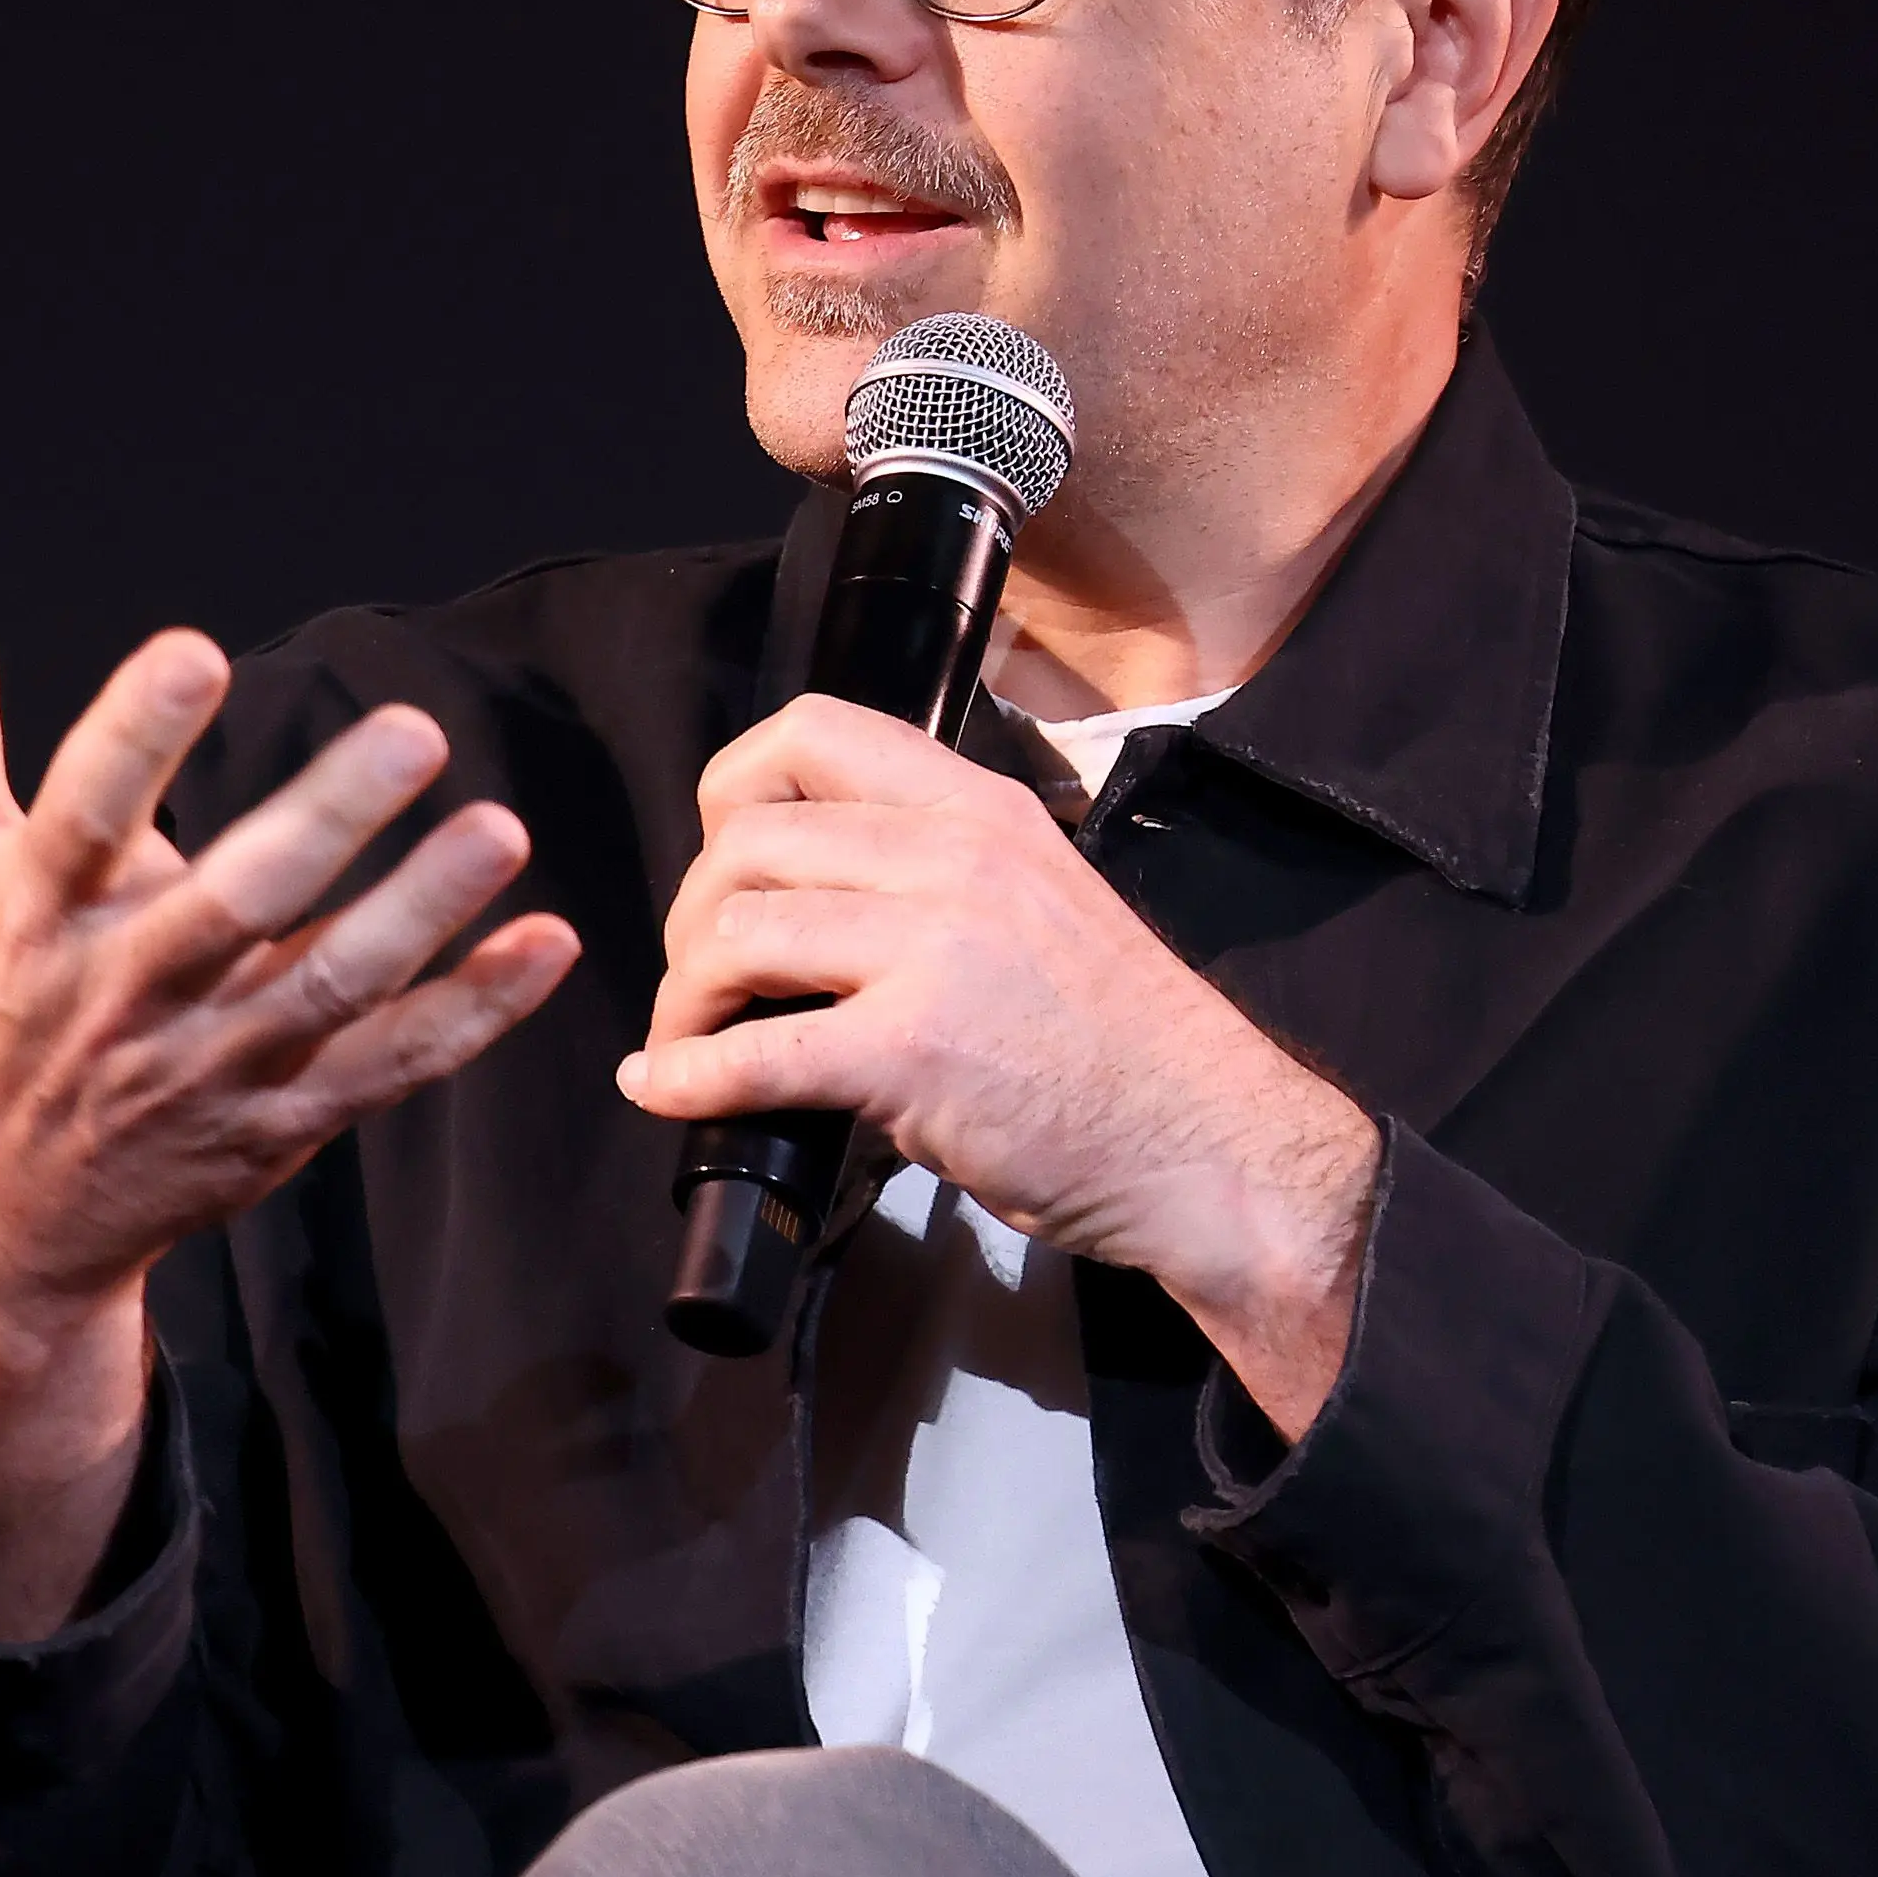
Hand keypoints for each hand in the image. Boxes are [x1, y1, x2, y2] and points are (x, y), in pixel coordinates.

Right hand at [0, 578, 579, 1636]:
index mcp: (34, 917)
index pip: (82, 816)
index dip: (136, 735)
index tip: (193, 651)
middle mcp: (123, 997)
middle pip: (231, 905)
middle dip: (324, 821)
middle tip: (412, 731)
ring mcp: (206, 1071)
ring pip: (327, 990)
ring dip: (420, 913)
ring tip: (498, 830)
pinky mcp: (273, 1125)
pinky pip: (386, 1069)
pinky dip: (469, 1014)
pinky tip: (542, 945)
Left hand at [619, 693, 1379, 1436]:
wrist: (1211, 1143)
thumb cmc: (1124, 1043)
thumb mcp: (1039, 898)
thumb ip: (936, 872)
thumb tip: (810, 889)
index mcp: (979, 808)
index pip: (811, 733)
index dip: (733, 791)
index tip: (728, 861)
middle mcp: (954, 856)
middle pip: (747, 841)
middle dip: (693, 914)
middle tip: (704, 979)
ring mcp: (934, 951)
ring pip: (736, 932)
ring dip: (684, 994)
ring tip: (692, 1037)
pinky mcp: (915, 1052)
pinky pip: (755, 1052)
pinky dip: (687, 1075)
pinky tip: (666, 1088)